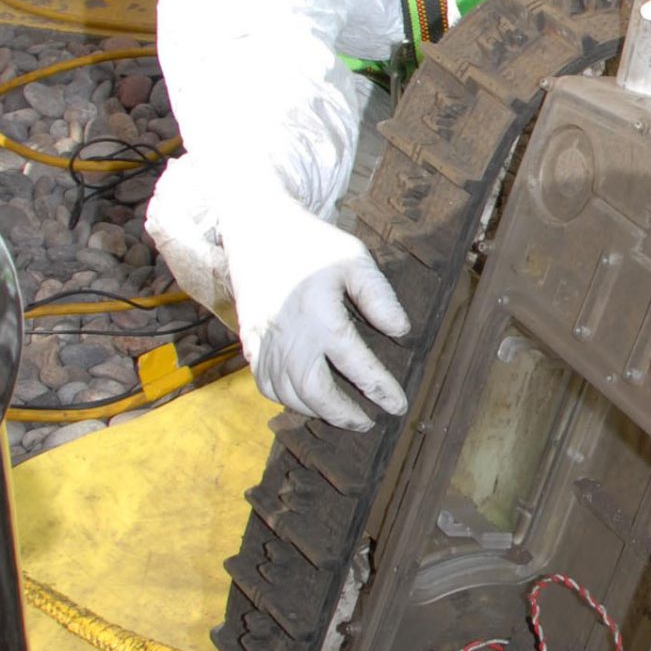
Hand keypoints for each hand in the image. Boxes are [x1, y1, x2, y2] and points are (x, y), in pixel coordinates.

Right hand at [223, 197, 409, 430]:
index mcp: (320, 313)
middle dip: (343, 414)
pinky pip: (264, 383)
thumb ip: (379, 297)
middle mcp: (289, 333)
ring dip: (316, 411)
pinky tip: (306, 399)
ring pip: (287, 393)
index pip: (356, 363)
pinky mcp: (249, 340)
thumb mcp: (354, 260)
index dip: (380, 389)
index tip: (398, 405)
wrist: (257, 229)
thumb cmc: (312, 244)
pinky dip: (286, 399)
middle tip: (368, 422)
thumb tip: (401, 331)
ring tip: (341, 414)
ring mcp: (264, 340)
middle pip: (315, 391)